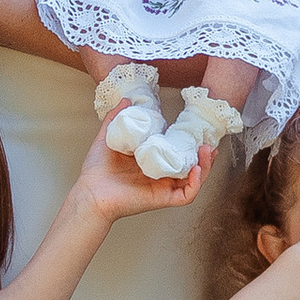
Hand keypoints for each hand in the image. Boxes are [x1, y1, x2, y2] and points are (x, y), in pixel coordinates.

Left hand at [69, 131, 204, 222]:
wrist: (90, 192)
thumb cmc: (97, 171)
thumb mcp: (107, 138)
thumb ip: (116, 118)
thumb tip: (126, 100)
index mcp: (151, 162)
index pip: (177, 152)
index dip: (190, 142)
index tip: (198, 131)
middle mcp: (160, 175)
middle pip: (191, 166)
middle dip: (204, 155)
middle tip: (209, 141)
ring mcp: (163, 188)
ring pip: (194, 180)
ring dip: (205, 166)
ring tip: (207, 151)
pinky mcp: (163, 199)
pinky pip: (186, 195)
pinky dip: (196, 183)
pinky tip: (196, 169)